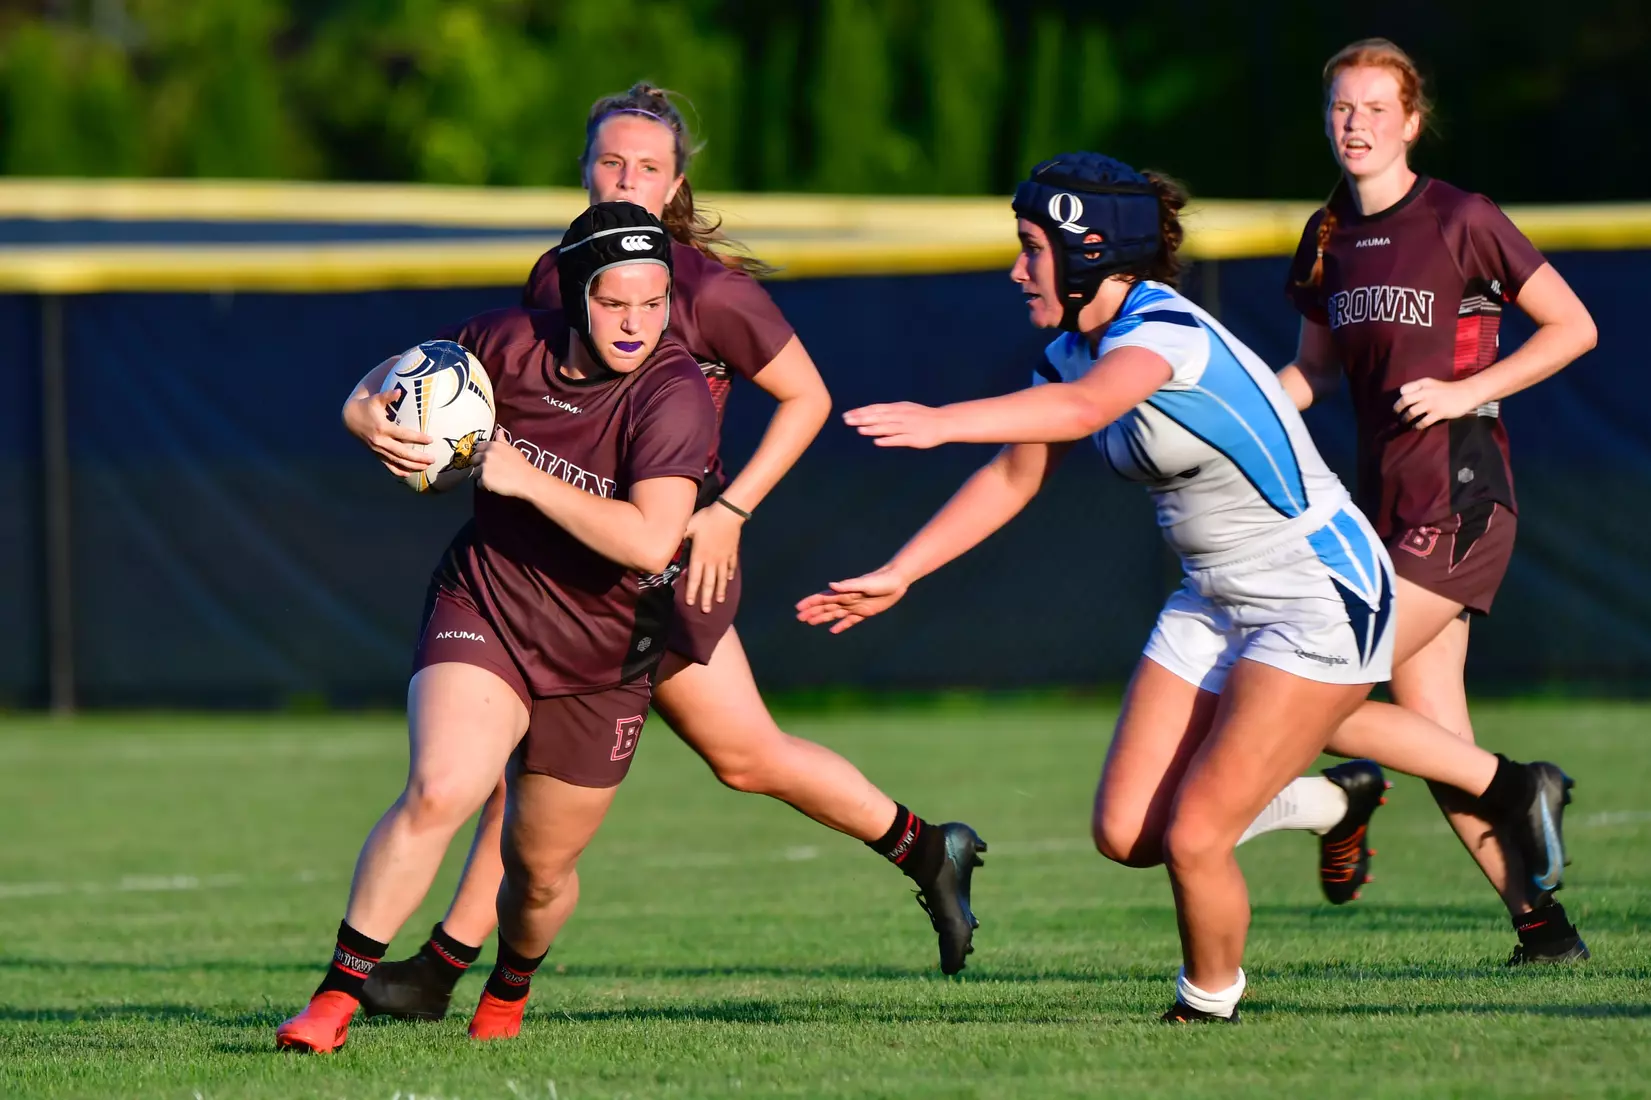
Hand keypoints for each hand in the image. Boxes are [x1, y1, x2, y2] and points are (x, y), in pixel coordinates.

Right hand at [343, 386, 432, 478]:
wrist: (349, 419)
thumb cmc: (366, 406)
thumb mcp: (375, 399)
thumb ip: (387, 396)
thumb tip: (399, 391)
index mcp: (382, 428)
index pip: (403, 434)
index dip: (417, 438)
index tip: (430, 439)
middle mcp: (380, 441)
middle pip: (402, 452)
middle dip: (418, 457)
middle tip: (432, 459)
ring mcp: (378, 449)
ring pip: (396, 461)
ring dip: (411, 465)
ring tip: (426, 467)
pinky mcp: (375, 454)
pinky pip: (387, 465)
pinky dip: (397, 471)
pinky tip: (408, 474)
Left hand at [470, 437, 538, 499]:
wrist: (526, 480)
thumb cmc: (521, 465)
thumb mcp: (512, 449)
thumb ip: (502, 441)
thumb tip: (499, 431)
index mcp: (493, 446)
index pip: (478, 447)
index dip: (482, 454)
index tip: (486, 459)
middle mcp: (487, 455)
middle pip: (474, 460)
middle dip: (479, 465)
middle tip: (490, 471)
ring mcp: (484, 467)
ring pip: (475, 472)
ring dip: (482, 476)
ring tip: (494, 479)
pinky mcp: (484, 480)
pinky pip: (478, 483)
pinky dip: (485, 486)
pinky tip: (494, 485)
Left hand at [682, 502, 742, 612]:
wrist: (728, 514)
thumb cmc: (706, 519)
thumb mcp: (689, 526)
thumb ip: (679, 537)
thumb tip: (667, 544)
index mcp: (699, 557)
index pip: (695, 578)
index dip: (692, 592)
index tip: (691, 603)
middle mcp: (712, 561)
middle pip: (709, 583)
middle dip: (706, 598)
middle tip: (706, 611)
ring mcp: (723, 558)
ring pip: (721, 578)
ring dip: (720, 591)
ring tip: (720, 601)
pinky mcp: (732, 553)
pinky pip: (731, 566)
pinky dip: (729, 574)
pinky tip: (729, 580)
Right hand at [794, 566, 909, 633]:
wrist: (896, 581)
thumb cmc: (880, 581)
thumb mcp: (864, 584)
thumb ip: (847, 586)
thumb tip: (831, 585)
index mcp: (844, 592)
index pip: (823, 598)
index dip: (810, 602)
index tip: (798, 608)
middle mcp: (847, 599)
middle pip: (825, 607)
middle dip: (812, 612)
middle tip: (799, 618)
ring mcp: (854, 606)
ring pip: (834, 614)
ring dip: (822, 618)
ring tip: (810, 623)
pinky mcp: (864, 612)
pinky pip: (850, 621)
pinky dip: (841, 626)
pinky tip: (833, 631)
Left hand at [842, 402, 949, 448]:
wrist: (944, 421)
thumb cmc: (922, 416)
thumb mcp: (905, 409)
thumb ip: (889, 412)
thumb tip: (871, 413)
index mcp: (898, 408)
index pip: (876, 409)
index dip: (861, 411)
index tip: (847, 414)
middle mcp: (901, 415)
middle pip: (879, 417)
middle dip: (862, 418)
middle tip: (847, 420)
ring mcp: (908, 426)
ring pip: (888, 427)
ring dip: (873, 428)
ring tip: (859, 430)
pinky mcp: (914, 438)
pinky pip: (899, 439)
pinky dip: (888, 440)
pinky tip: (877, 441)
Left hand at [1394, 377, 1485, 430]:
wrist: (1467, 393)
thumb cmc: (1447, 390)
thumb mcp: (1432, 384)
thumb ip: (1420, 389)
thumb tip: (1405, 399)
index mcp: (1424, 383)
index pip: (1404, 389)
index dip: (1400, 396)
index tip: (1400, 402)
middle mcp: (1426, 392)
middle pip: (1405, 400)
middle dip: (1398, 408)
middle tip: (1397, 413)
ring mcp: (1432, 403)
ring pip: (1412, 412)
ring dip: (1406, 418)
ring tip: (1405, 421)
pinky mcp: (1439, 413)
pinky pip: (1423, 422)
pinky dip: (1418, 426)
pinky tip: (1416, 426)